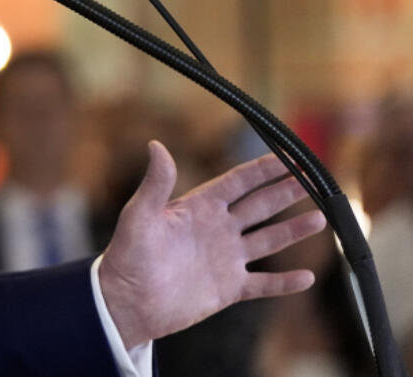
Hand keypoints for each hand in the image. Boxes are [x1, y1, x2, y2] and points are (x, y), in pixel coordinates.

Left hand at [99, 141, 326, 348]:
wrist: (126, 302)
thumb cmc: (127, 255)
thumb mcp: (140, 215)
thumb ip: (155, 183)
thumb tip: (156, 145)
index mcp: (198, 208)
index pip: (238, 181)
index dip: (263, 169)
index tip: (289, 155)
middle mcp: (216, 229)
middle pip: (259, 206)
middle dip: (286, 192)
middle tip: (313, 179)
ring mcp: (225, 259)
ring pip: (268, 240)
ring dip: (293, 230)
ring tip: (321, 218)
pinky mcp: (228, 289)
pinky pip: (263, 283)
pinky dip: (284, 282)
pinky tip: (306, 277)